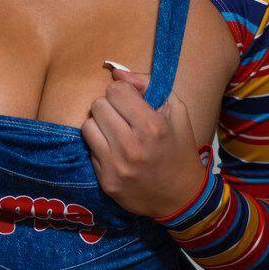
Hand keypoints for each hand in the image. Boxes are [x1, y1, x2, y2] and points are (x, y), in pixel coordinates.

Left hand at [80, 62, 208, 218]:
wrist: (181, 197)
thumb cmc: (179, 149)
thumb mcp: (177, 111)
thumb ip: (148, 85)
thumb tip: (117, 72)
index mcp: (153, 127)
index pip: (115, 90)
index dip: (123, 92)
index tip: (132, 101)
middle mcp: (132, 147)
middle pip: (98, 105)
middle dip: (110, 106)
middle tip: (123, 117)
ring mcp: (116, 166)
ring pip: (88, 126)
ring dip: (100, 125)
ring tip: (116, 133)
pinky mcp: (106, 182)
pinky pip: (89, 150)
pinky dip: (100, 146)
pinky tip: (116, 152)